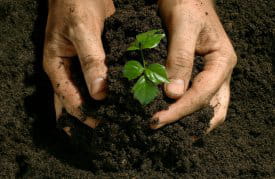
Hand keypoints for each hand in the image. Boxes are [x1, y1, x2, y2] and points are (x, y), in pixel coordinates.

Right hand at [43, 0, 114, 130]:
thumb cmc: (75, 3)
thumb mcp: (82, 31)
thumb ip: (91, 61)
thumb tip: (99, 93)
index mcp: (56, 66)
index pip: (68, 98)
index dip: (83, 114)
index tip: (101, 124)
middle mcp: (65, 69)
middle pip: (74, 100)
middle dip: (87, 114)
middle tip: (107, 127)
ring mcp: (77, 65)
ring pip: (85, 92)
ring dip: (96, 105)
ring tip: (112, 118)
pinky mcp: (90, 59)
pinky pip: (96, 79)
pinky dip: (103, 90)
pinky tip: (115, 97)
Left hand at [150, 0, 236, 131]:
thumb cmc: (187, 4)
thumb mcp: (183, 29)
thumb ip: (179, 60)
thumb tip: (172, 94)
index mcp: (222, 61)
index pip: (202, 95)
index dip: (180, 110)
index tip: (156, 120)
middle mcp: (220, 71)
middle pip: (211, 108)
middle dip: (187, 122)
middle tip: (160, 127)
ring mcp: (211, 73)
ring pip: (206, 105)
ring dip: (188, 118)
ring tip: (165, 126)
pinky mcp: (199, 72)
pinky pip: (196, 96)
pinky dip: (184, 107)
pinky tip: (169, 111)